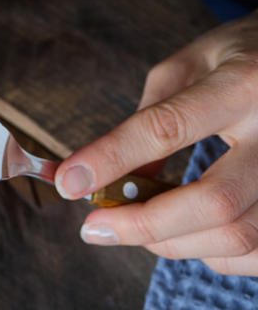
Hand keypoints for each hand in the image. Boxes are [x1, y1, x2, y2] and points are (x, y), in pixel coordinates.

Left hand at [55, 12, 257, 274]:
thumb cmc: (242, 54)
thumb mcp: (190, 64)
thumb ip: (152, 116)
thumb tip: (109, 177)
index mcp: (240, 85)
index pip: (167, 129)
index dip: (112, 159)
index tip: (69, 183)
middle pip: (214, 202)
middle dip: (143, 224)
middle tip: (95, 228)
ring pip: (240, 236)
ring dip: (175, 243)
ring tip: (135, 228)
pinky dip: (214, 254)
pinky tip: (185, 235)